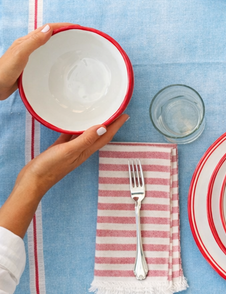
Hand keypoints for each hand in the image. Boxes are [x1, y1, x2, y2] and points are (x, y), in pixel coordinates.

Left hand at [0, 23, 72, 99]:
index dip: (63, 26)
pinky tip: (61, 64)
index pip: (48, 28)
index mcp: (26, 41)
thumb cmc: (4, 71)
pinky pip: (46, 58)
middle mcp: (28, 47)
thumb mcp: (20, 54)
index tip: (77, 28)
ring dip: (61, 45)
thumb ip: (34, 41)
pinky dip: (55, 57)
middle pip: (49, 35)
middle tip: (79, 37)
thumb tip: (49, 28)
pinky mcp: (31, 67)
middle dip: (64, 33)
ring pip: (48, 47)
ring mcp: (30, 57)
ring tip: (74, 49)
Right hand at [0, 114, 128, 237]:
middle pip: (99, 135)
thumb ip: (85, 139)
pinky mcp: (60, 149)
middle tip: (116, 111)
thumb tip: (103, 127)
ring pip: (86, 134)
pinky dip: (74, 129)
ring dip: (94, 125)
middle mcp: (81, 150)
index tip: (125, 114)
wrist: (31, 182)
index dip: (116, 125)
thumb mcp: (69, 151)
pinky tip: (72, 122)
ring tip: (99, 114)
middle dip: (109, 124)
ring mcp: (71, 150)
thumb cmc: (50, 168)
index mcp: (86, 151)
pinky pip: (70, 136)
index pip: (106, 136)